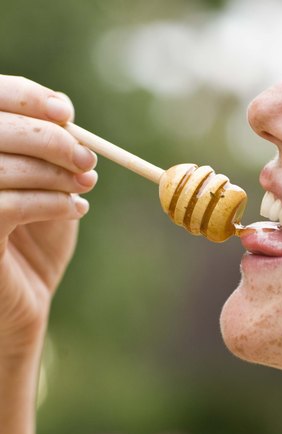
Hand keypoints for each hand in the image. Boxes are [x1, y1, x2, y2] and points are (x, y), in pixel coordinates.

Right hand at [0, 75, 96, 348]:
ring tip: (85, 187)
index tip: (68, 113)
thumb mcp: (46, 188)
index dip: (25, 98)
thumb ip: (47, 150)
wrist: (25, 301)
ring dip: (55, 174)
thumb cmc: (36, 241)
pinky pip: (8, 207)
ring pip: (2, 167)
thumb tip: (64, 111)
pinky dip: (51, 203)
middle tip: (87, 160)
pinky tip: (76, 209)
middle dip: (49, 139)